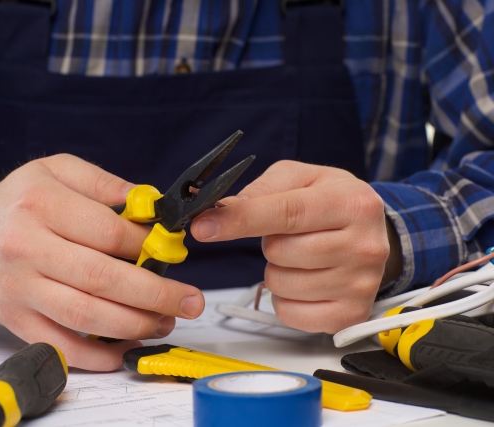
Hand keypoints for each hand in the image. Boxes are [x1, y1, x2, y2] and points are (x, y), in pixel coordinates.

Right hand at [0, 154, 203, 370]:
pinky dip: (100, 355)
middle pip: (102, 279)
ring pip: (86, 317)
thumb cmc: (16, 203)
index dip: (147, 245)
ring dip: (136, 325)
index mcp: (41, 205)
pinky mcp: (17, 321)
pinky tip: (128, 346)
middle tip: (190, 300)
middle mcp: (27, 249)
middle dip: (156, 294)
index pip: (108, 231)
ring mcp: (20, 290)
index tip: (171, 251)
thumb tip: (149, 203)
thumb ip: (102, 182)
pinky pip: (63, 346)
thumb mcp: (54, 170)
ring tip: (166, 321)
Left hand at [191, 160, 394, 332]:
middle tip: (291, 235)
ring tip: (301, 257)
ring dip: (276, 271)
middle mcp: (364, 245)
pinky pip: (289, 313)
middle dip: (270, 243)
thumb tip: (224, 211)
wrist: (376, 235)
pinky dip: (285, 299)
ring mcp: (360, 285)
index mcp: (352, 203)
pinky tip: (305, 281)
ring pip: (279, 284)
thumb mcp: (302, 179)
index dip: (240, 220)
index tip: (204, 226)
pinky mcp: (349, 314)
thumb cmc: (331, 203)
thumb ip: (262, 189)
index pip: (287, 213)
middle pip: (279, 252)